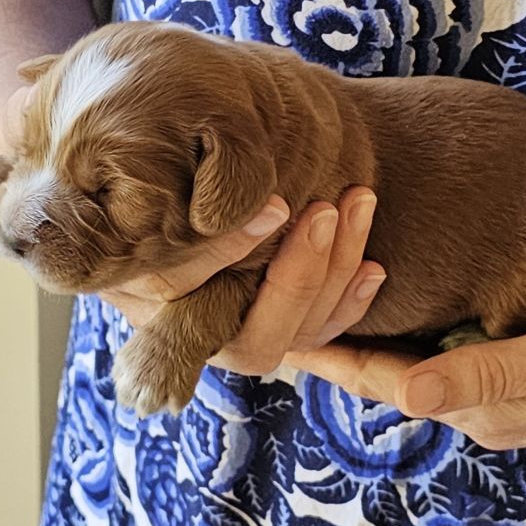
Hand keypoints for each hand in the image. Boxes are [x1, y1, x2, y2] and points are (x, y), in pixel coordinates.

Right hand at [100, 186, 386, 374]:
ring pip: (300, 334)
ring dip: (337, 271)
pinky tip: (374, 268)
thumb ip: (172, 203)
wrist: (167, 193)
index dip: (230, 252)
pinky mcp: (284, 329)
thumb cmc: (157, 186)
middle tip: (324, 210)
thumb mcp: (154, 189)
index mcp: (151, 303)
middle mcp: (198, 334)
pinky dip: (352, 303)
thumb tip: (219, 198)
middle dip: (300, 277)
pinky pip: (323, 335)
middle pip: (256, 339)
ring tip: (357, 202)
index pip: (183, 291)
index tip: (274, 206)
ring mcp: (245, 336)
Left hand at [284, 282, 525, 449]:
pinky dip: (403, 331)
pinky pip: (438, 354)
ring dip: (365, 333)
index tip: (277, 331)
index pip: (386, 380)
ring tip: (319, 299)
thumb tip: (411, 394)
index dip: (330, 354)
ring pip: (408, 365)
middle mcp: (478, 407)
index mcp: (485, 407)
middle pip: (388, 376)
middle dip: (337, 340)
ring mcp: (494, 394)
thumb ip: (491, 370)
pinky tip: (384, 307)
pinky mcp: (510, 374)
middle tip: (285, 301)